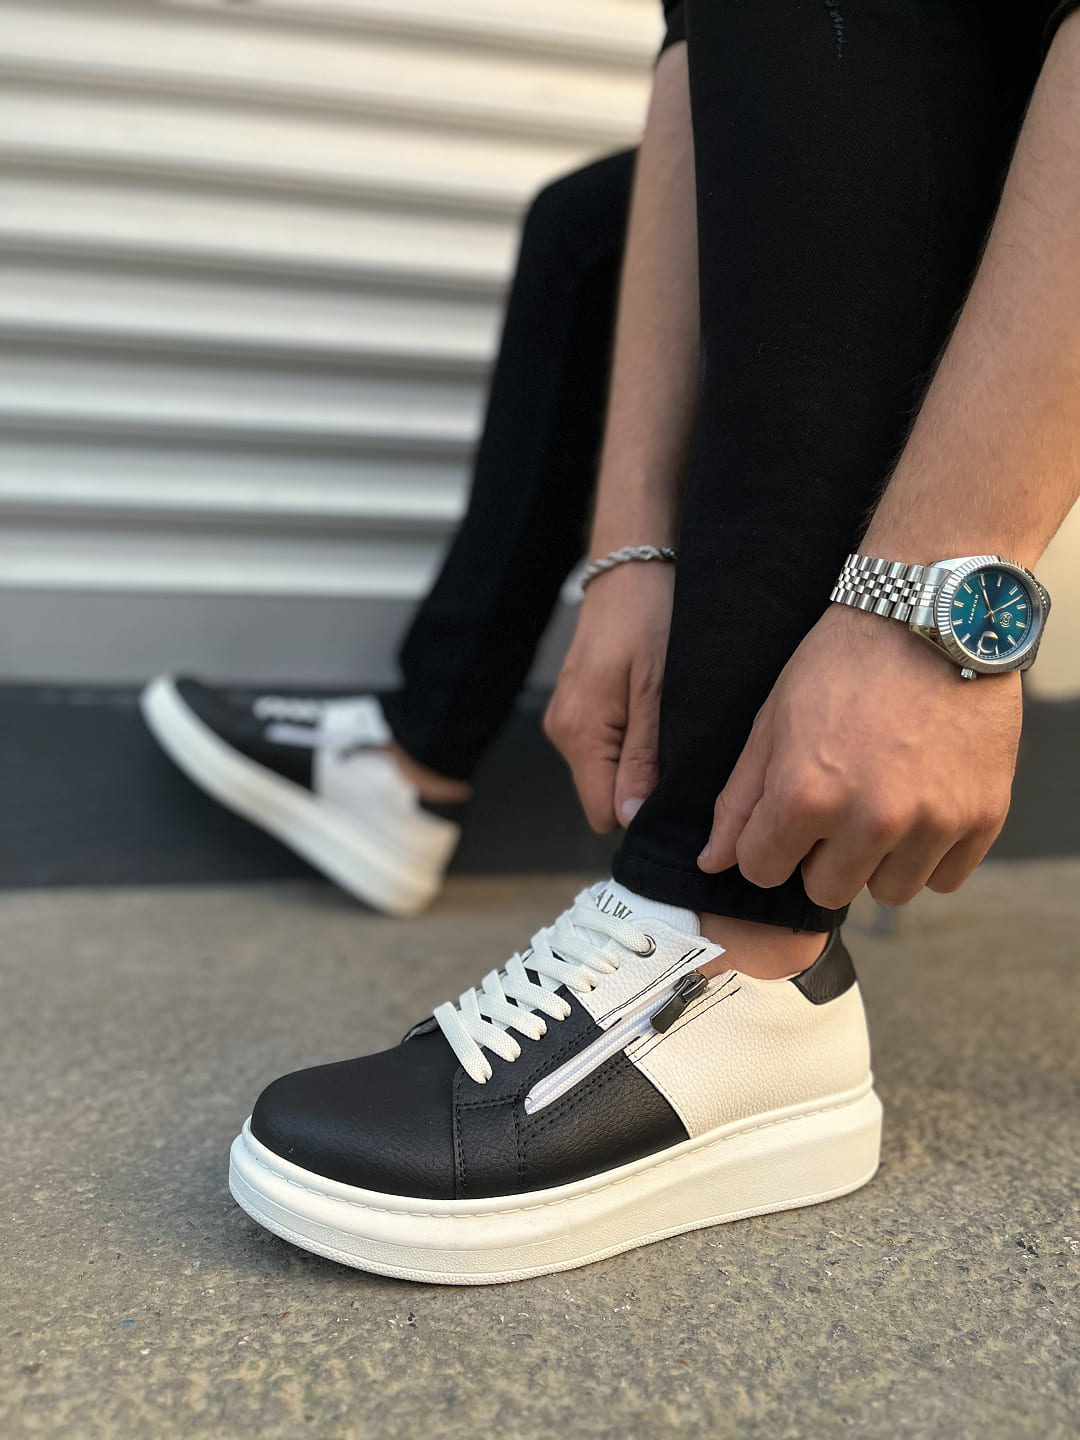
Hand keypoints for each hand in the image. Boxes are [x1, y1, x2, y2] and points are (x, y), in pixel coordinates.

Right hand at [544, 562, 674, 832]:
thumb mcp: (658, 693)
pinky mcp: (573, 708)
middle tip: (677, 744)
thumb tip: (630, 816)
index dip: (640, 810)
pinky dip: (625, 741)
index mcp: (580, 733)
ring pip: (603, 772)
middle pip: (602, 795)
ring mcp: (563, 720)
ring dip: (635, 761)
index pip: (603, 813)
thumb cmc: (649, 621)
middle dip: (639, 785)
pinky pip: (599, 748)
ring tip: (662, 719)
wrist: (630, 572)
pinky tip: (646, 708)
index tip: (675, 784)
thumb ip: (643, 758)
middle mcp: (562, 732)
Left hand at [698, 604, 1021, 907]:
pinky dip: (930, 854)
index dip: (767, 844)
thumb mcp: (774, 720)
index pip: (762, 870)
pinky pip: (944, 878)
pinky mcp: (983, 817)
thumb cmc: (843, 662)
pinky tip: (923, 807)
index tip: (786, 815)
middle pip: (826, 891)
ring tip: (884, 803)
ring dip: (878, 861)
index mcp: (807, 794)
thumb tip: (712, 863)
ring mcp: (933, 821)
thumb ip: (741, 799)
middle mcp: (872, 819)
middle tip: (839, 804)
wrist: (934, 615)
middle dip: (822, 856)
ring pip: (889, 893)